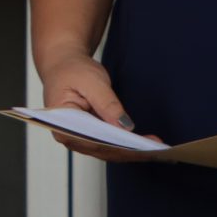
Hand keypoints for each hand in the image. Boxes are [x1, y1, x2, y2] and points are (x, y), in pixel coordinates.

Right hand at [40, 54, 163, 161]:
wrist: (63, 65)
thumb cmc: (72, 71)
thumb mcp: (91, 82)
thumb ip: (107, 104)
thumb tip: (124, 126)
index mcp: (61, 125)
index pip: (92, 142)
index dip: (118, 147)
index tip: (140, 146)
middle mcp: (67, 136)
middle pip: (101, 150)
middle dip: (129, 151)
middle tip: (155, 148)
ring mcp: (78, 138)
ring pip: (106, 151)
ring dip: (130, 151)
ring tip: (154, 147)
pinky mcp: (88, 136)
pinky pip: (108, 145)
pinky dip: (126, 145)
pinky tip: (143, 144)